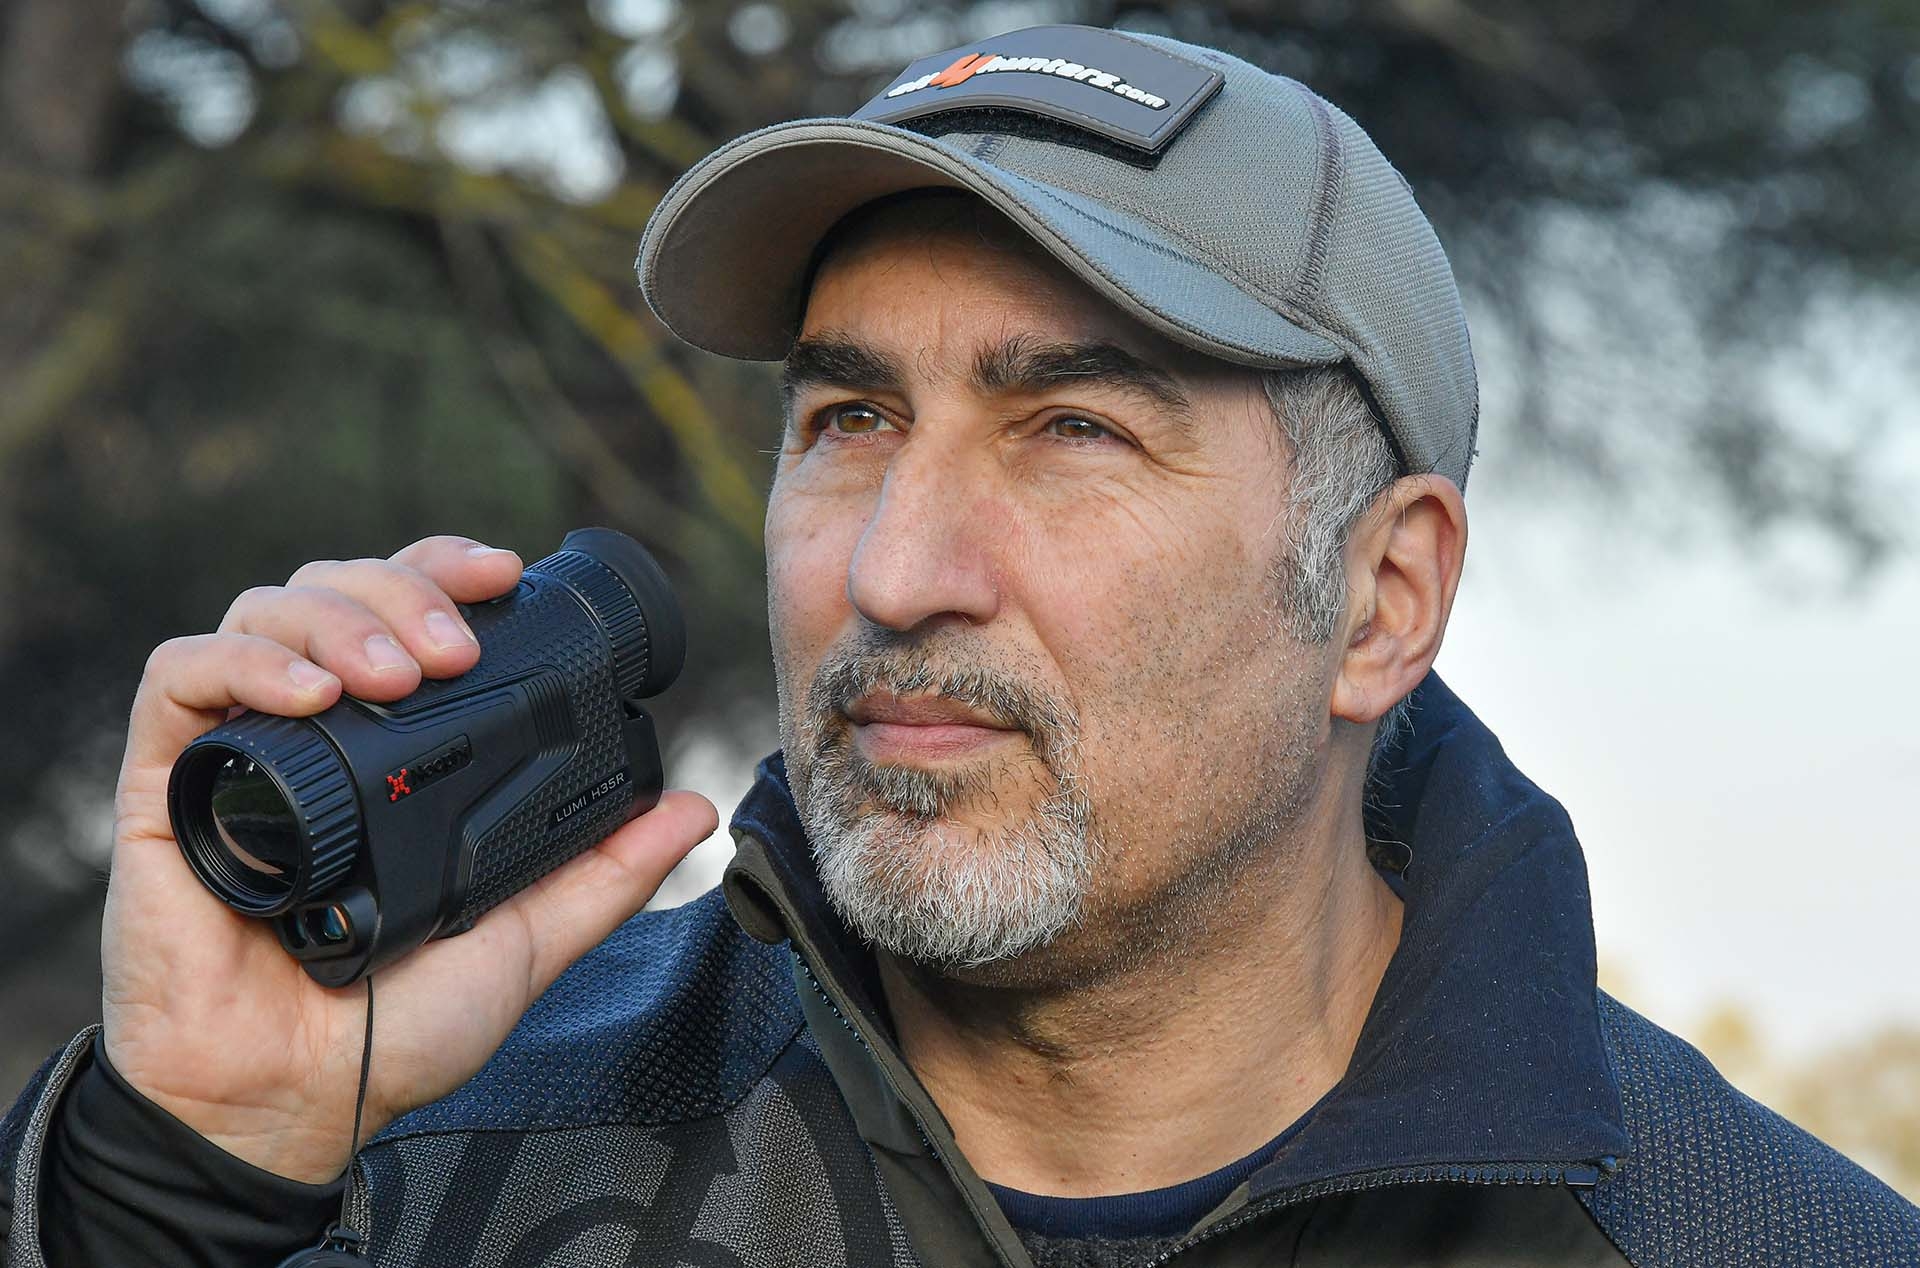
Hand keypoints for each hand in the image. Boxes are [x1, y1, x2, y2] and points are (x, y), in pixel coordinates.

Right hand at [100, 535, 716, 1182]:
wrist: (289, 1107)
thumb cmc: (391, 1034)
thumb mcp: (524, 942)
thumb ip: (604, 874)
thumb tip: (692, 808)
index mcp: (386, 753)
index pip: (404, 614)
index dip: (444, 570)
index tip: (505, 570)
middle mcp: (312, 735)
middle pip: (338, 591)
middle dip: (403, 590)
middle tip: (455, 646)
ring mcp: (238, 753)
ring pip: (266, 613)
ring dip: (338, 619)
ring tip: (394, 675)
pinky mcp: (167, 787)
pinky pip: (179, 678)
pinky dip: (246, 664)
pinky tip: (308, 697)